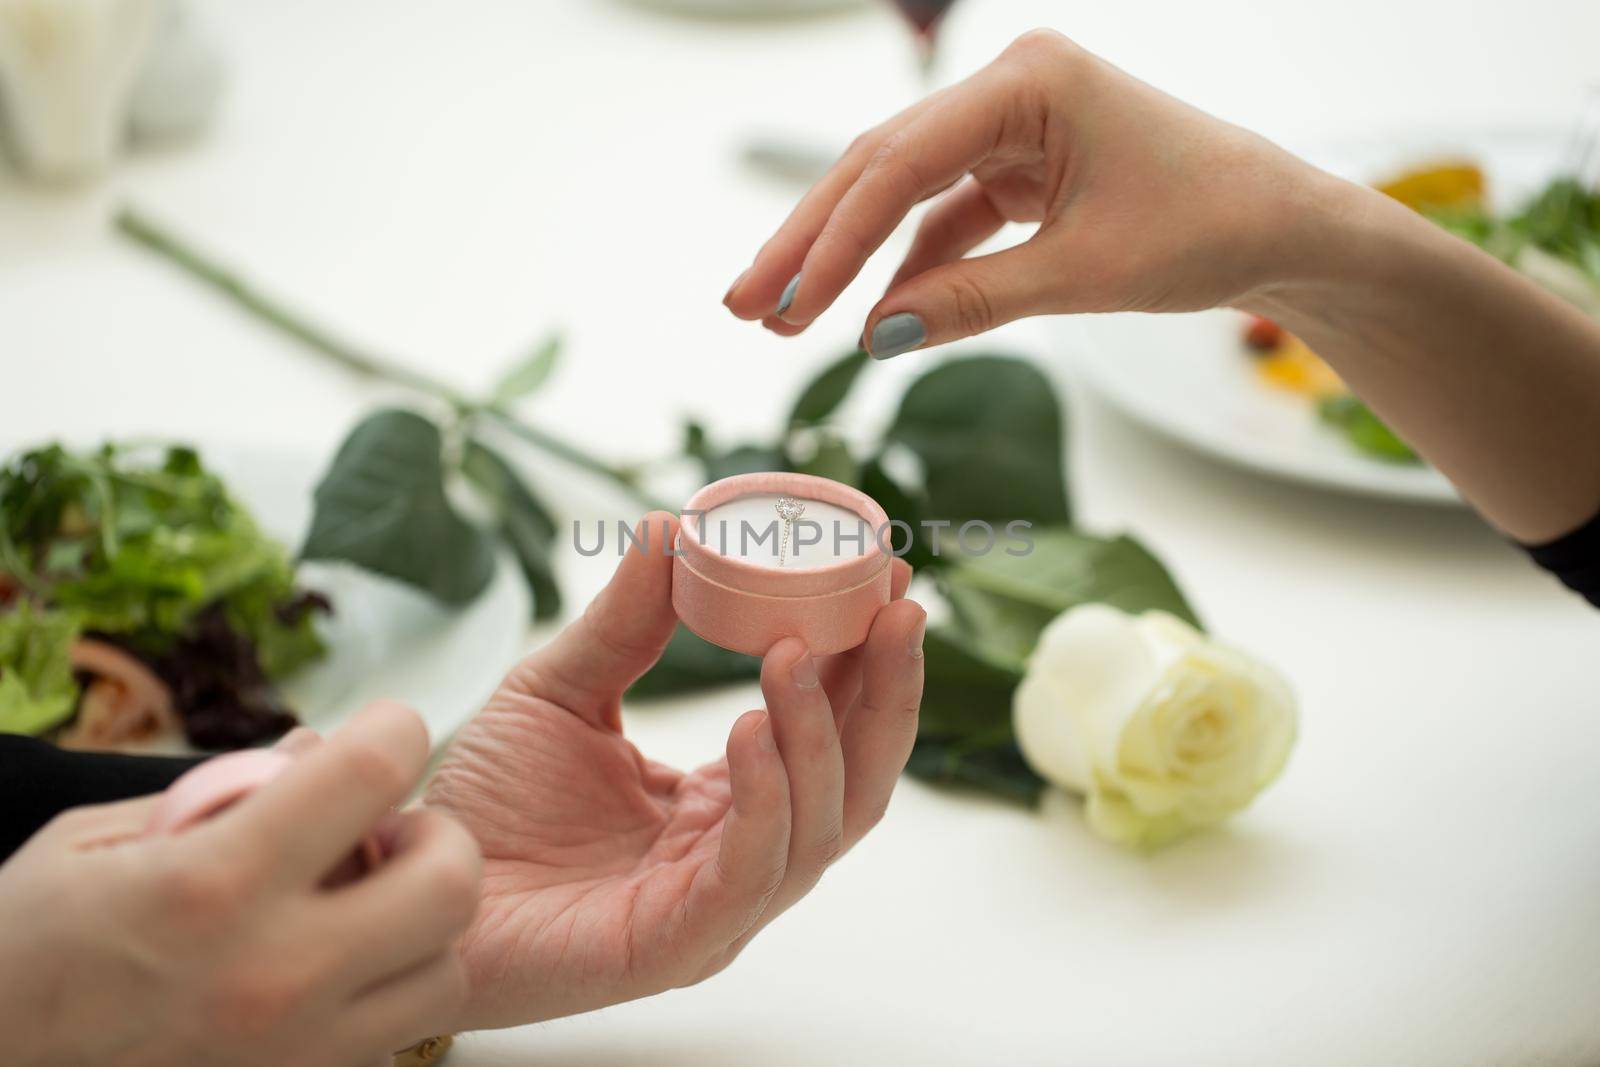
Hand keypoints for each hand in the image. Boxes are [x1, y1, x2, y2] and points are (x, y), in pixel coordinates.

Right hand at [0, 703, 481, 1066]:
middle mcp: (271, 972)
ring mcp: (294, 1051)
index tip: (381, 735)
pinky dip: (383, 999)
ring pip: (445, 975)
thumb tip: (316, 749)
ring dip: (424, 930)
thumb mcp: (94, 842)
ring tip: (369, 911)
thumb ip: (221, 792)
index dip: (394, 731)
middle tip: (389, 835)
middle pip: (451, 883)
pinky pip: (395, 1039)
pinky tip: (332, 976)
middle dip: (437, 839)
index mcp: (213, 883)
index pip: (374, 772)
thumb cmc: (22, 951)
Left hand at [424, 512, 926, 1029]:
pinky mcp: (681, 942)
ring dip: (821, 733)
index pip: (830, 730)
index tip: (890, 580)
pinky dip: (767, 798)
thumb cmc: (487, 807)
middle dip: (887, 694)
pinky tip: (749, 727)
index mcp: (728, 800)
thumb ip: (625, 622)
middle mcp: (743, 854)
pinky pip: (751, 872)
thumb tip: (674, 527)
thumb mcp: (561, 691)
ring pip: (820, 826)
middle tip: (896, 611)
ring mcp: (719, 904)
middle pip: (856, 781)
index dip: (869, 658)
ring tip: (794, 653)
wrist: (407, 890)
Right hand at [723, 29, 1337, 356]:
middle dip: (811, 242)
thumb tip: (873, 338)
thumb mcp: (1086, 274)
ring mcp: (1011, 127)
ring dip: (847, 257)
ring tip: (780, 315)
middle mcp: (1010, 89)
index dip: (833, 242)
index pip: (901, 164)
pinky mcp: (1020, 167)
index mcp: (1029, 81)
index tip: (784, 305)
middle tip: (743, 303)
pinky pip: (943, 218)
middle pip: (879, 167)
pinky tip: (867, 315)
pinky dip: (908, 268)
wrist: (1284, 231)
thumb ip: (975, 301)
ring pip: (900, 194)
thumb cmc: (1210, 227)